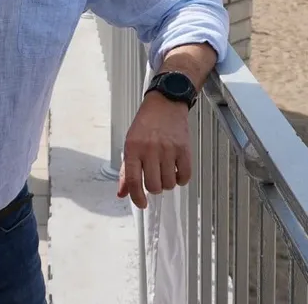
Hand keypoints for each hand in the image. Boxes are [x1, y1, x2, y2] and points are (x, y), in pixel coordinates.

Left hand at [116, 92, 191, 208]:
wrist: (165, 104)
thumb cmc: (145, 125)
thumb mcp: (130, 144)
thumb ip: (126, 170)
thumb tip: (122, 194)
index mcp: (133, 148)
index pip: (133, 181)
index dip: (137, 197)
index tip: (142, 204)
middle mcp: (150, 149)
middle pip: (153, 185)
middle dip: (154, 188)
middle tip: (154, 179)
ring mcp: (168, 149)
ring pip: (169, 183)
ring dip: (167, 183)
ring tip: (165, 171)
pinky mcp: (184, 149)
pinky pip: (184, 176)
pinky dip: (181, 179)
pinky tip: (176, 170)